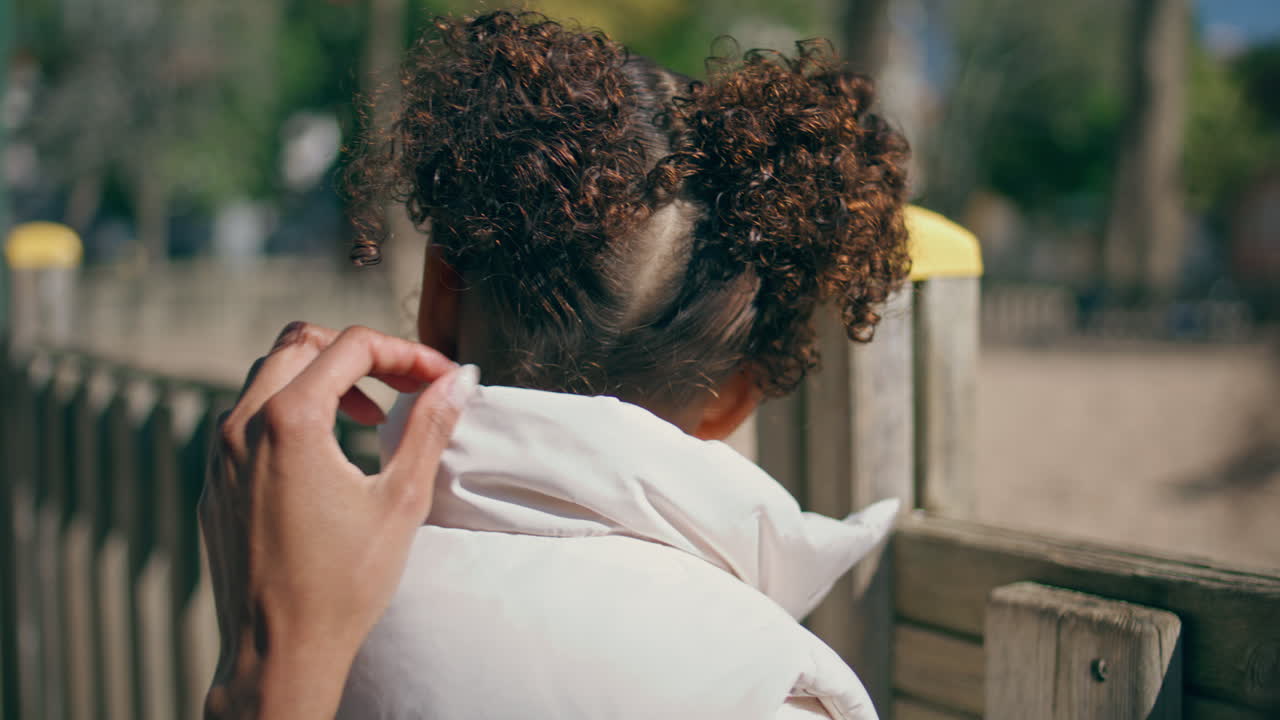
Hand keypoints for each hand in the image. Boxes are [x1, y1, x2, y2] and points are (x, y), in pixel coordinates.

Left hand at [199, 322, 477, 718]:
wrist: (278, 653)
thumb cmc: (342, 584)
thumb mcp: (401, 500)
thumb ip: (429, 428)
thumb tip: (457, 381)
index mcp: (290, 420)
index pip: (352, 346)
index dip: (405, 353)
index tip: (439, 379)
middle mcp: (242, 426)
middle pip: (301, 343)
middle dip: (359, 355)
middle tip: (403, 386)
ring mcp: (219, 454)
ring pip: (268, 376)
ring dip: (322, 380)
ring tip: (368, 417)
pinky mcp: (214, 483)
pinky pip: (247, 421)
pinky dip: (290, 414)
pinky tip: (326, 455)